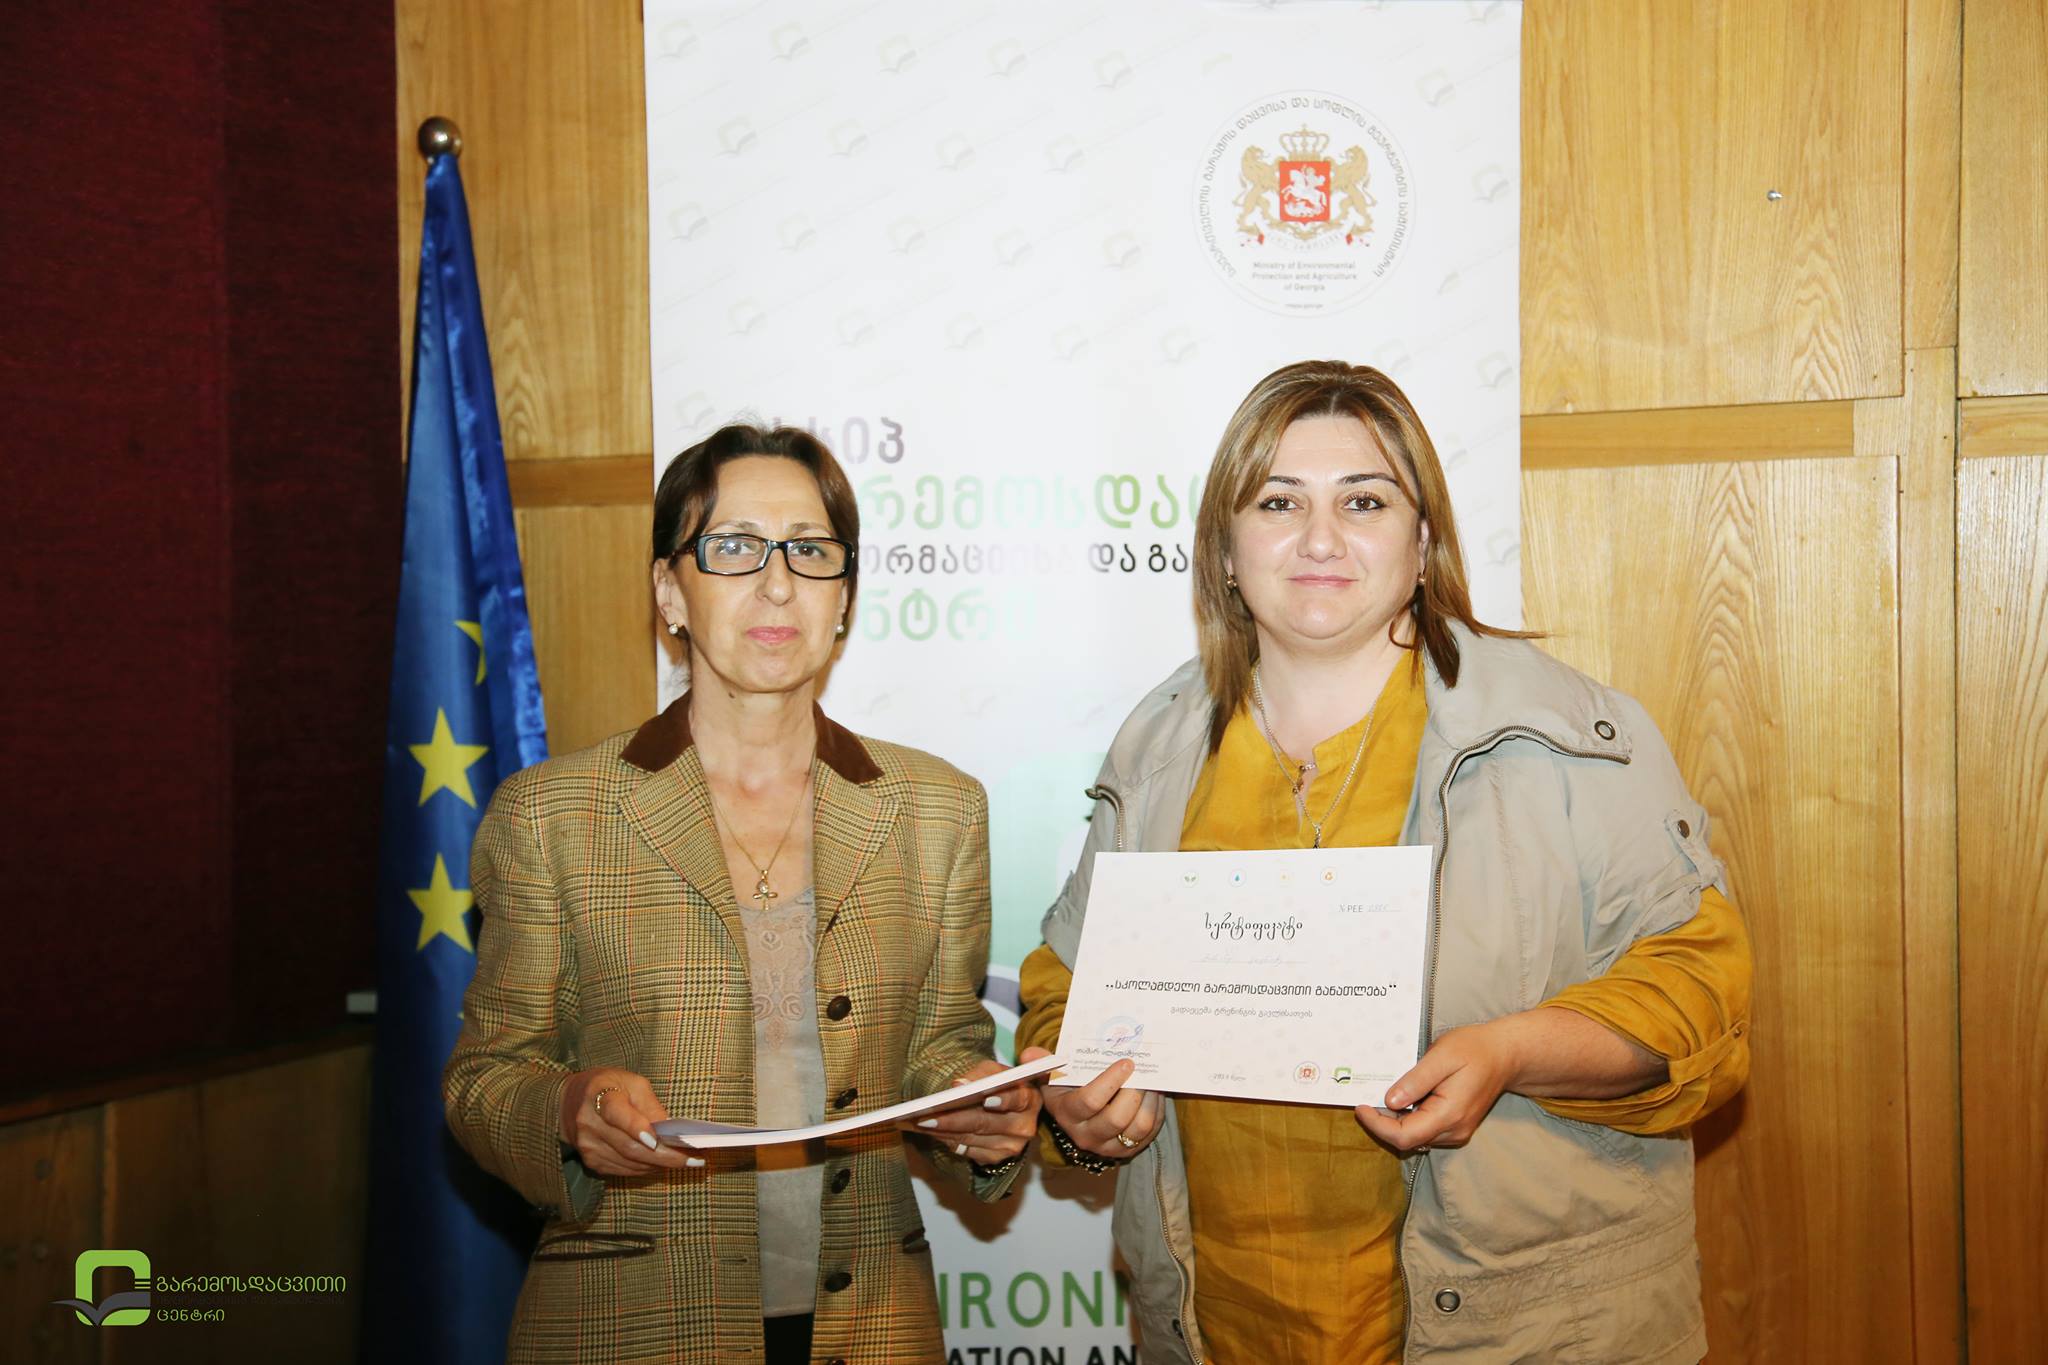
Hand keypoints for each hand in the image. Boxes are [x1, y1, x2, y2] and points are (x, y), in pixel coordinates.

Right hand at [560, 1067, 703, 1176]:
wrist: (571, 1102)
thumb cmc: (610, 1086)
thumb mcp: (633, 1083)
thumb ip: (651, 1105)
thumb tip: (670, 1130)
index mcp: (599, 1095)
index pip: (616, 1114)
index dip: (636, 1128)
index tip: (657, 1140)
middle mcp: (589, 1124)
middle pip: (629, 1147)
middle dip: (664, 1156)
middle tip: (693, 1159)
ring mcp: (588, 1146)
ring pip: (630, 1162)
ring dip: (660, 1165)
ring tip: (686, 1161)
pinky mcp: (591, 1162)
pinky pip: (624, 1170)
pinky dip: (647, 1168)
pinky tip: (663, 1163)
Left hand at [906, 1056, 1044, 1165]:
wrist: (1001, 1105)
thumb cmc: (996, 1083)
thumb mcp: (992, 1071)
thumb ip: (980, 1074)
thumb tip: (960, 1085)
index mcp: (1030, 1098)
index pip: (1018, 1099)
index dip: (1002, 1099)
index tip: (983, 1099)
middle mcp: (1025, 1126)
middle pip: (986, 1123)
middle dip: (954, 1118)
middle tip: (926, 1116)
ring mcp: (1012, 1146)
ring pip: (973, 1138)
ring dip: (945, 1131)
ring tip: (922, 1123)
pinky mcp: (997, 1158)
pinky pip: (969, 1151)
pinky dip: (950, 1141)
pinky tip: (934, 1133)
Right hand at [1037, 1049, 1162, 1158]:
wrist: (1079, 1114)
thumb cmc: (1068, 1087)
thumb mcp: (1053, 1074)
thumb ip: (1044, 1062)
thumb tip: (1029, 1054)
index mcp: (1067, 1114)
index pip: (1090, 1101)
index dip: (1110, 1081)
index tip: (1126, 1063)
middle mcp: (1086, 1136)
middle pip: (1117, 1118)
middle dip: (1134, 1092)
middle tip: (1143, 1071)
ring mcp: (1109, 1147)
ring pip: (1139, 1126)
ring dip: (1150, 1100)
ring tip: (1152, 1080)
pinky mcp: (1128, 1151)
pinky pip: (1150, 1132)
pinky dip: (1156, 1111)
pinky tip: (1154, 1094)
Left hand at [1354, 1020, 1521, 1152]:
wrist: (1505, 1055)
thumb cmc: (1474, 1050)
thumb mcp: (1442, 1056)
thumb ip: (1416, 1080)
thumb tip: (1390, 1102)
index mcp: (1449, 1115)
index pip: (1404, 1136)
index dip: (1377, 1125)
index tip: (1360, 1106)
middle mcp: (1453, 1130)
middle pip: (1407, 1140)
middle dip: (1382, 1122)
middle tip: (1366, 1097)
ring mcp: (1456, 1131)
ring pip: (1415, 1137)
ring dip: (1394, 1121)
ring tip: (1381, 1095)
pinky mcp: (1456, 1126)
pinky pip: (1425, 1130)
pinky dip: (1408, 1119)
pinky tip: (1402, 1098)